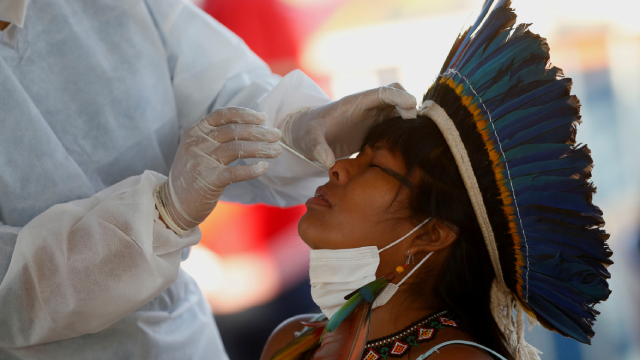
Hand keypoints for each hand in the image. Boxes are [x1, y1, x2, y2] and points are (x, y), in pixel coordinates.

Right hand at [155, 107, 281, 233]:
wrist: (172, 205)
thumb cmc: (192, 176)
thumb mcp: (198, 150)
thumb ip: (216, 138)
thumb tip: (251, 128)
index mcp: (195, 132)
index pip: (223, 115)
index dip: (245, 114)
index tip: (264, 118)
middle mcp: (197, 143)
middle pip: (235, 131)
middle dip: (260, 132)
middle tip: (277, 135)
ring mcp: (202, 161)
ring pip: (238, 148)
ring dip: (261, 148)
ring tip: (276, 150)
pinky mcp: (208, 180)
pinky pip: (236, 172)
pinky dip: (252, 169)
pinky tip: (264, 167)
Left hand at [279, 83, 416, 167]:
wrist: (307, 136)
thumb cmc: (307, 133)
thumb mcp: (309, 140)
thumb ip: (317, 148)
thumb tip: (327, 161)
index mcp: (354, 103)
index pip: (382, 92)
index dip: (398, 97)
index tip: (411, 106)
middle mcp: (367, 107)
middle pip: (396, 96)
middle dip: (409, 106)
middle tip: (412, 126)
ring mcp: (372, 117)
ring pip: (399, 109)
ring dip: (409, 119)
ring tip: (413, 137)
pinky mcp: (374, 129)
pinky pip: (395, 124)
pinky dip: (403, 130)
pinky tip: (404, 146)